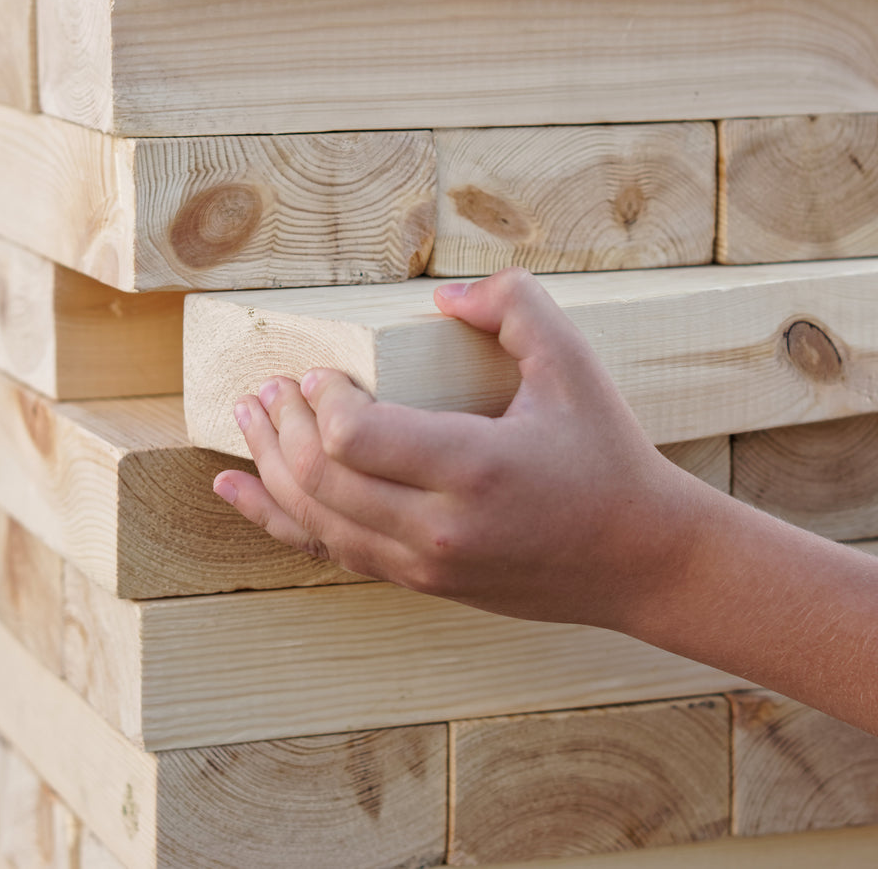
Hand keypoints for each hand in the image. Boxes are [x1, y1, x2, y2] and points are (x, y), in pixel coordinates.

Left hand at [213, 268, 710, 628]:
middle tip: (266, 386)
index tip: (321, 371)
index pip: (353, 439)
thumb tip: (442, 295)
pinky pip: (331, 553)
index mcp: (474, 468)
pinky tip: (237, 490)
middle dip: (280, 426)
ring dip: (269, 467)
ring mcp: (426, 564)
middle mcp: (440, 527)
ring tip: (247, 420)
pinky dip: (277, 520)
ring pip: (315, 520)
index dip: (320, 399)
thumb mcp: (574, 366)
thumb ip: (515, 306)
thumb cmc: (608, 457)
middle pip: (320, 479)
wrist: (640, 560)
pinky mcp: (422, 582)